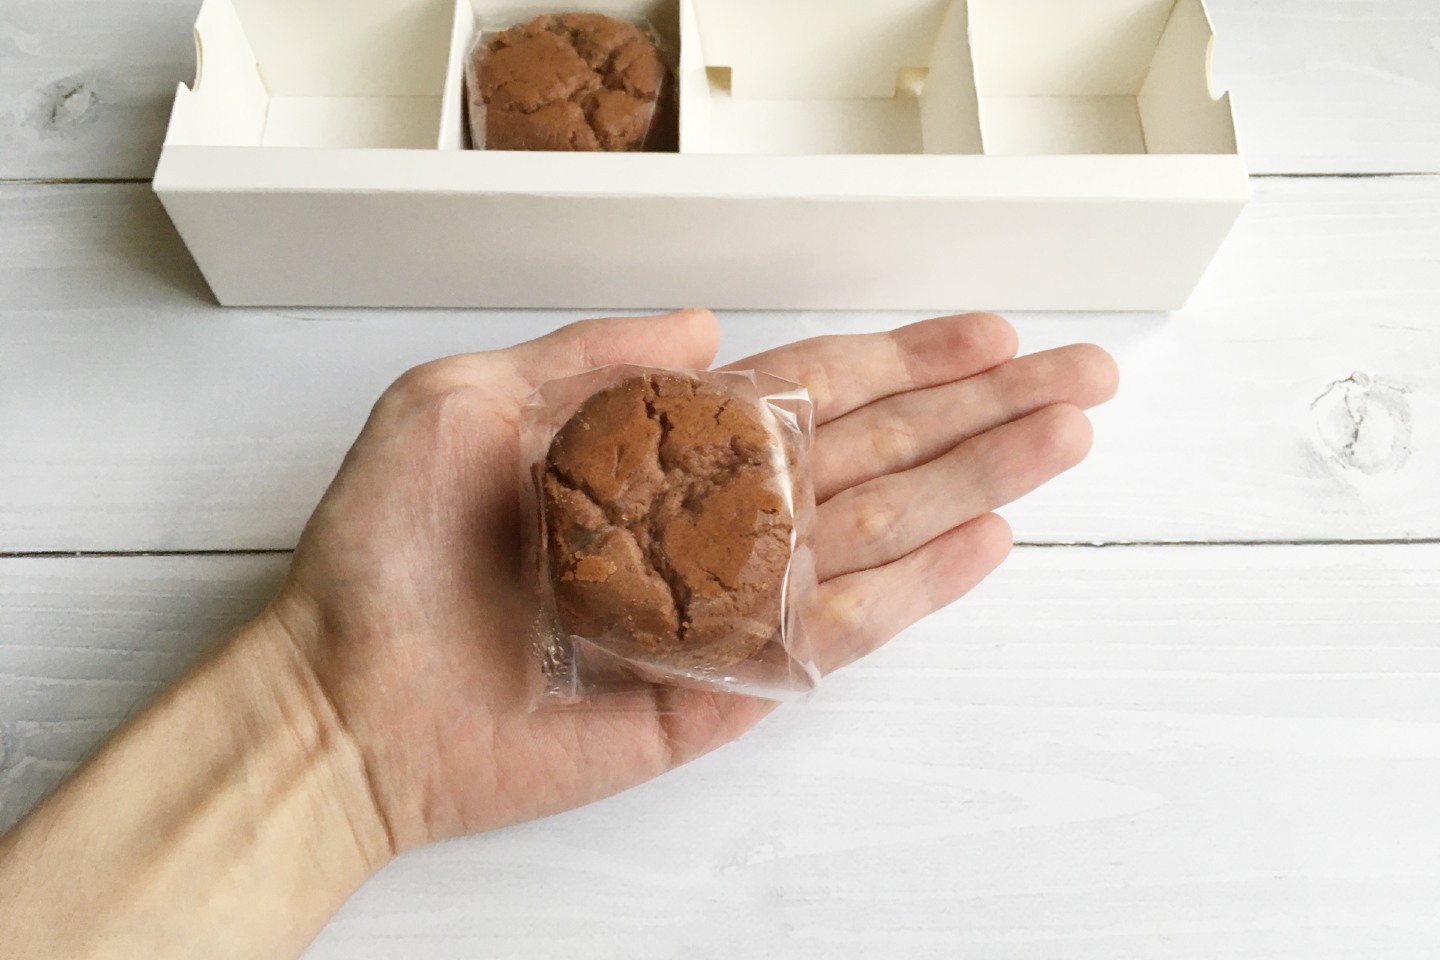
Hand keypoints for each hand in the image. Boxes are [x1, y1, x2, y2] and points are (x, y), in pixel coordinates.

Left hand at [268, 309, 1117, 855]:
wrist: (347, 697)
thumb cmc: (389, 551)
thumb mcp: (461, 402)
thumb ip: (588, 359)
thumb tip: (701, 324)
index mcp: (662, 450)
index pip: (812, 391)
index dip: (904, 360)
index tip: (991, 334)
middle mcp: (713, 520)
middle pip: (873, 454)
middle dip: (979, 413)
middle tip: (1081, 375)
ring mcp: (730, 602)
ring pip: (877, 533)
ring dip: (976, 483)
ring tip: (1066, 438)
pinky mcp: (728, 683)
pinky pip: (834, 632)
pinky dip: (915, 590)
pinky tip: (988, 541)